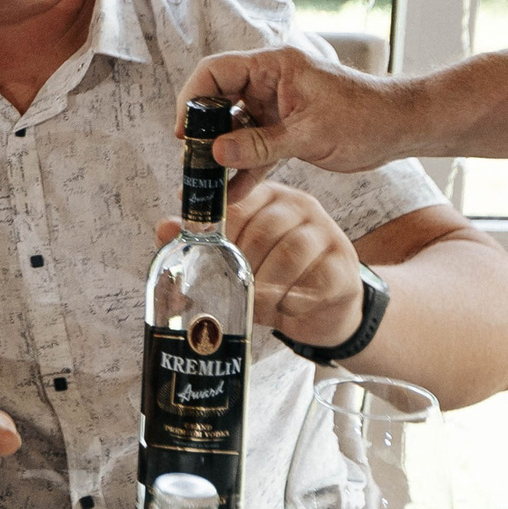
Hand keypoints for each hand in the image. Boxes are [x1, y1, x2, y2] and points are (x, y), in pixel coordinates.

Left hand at [157, 176, 364, 348]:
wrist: (319, 311)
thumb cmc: (270, 278)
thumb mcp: (233, 260)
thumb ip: (201, 244)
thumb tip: (164, 227)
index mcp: (267, 197)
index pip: (238, 203)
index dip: (220, 233)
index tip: (209, 255)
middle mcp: (300, 207)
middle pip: (262, 230)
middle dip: (242, 266)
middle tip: (234, 289)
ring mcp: (326, 233)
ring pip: (290, 254)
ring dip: (266, 286)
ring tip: (256, 303)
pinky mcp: (344, 265)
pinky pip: (316, 281)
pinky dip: (293, 300)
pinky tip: (286, 308)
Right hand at [177, 47, 404, 174]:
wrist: (401, 128)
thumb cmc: (366, 117)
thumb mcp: (310, 133)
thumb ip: (261, 144)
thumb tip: (216, 153)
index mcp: (273, 67)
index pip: (215, 71)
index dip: (193, 99)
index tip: (185, 133)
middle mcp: (268, 83)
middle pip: (217, 102)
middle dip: (202, 134)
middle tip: (192, 164)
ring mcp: (274, 108)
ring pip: (232, 130)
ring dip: (220, 158)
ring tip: (204, 186)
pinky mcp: (283, 131)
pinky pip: (253, 149)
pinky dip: (242, 170)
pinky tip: (231, 195)